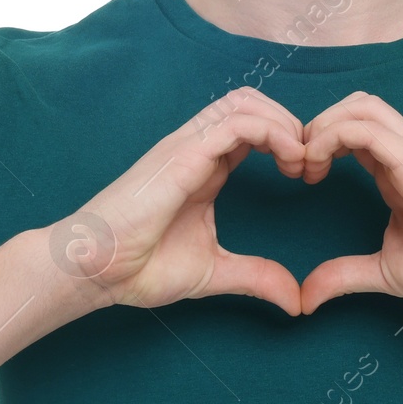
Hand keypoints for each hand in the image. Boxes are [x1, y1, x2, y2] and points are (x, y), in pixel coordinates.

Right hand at [47, 87, 306, 314]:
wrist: (93, 269)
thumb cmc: (138, 266)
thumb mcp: (213, 272)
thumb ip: (256, 277)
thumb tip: (296, 301)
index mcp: (205, 167)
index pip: (252, 128)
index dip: (287, 141)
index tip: (308, 176)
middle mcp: (197, 148)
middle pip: (253, 103)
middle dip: (291, 123)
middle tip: (310, 165)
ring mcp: (188, 146)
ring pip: (246, 102)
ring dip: (284, 123)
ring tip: (300, 161)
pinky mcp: (182, 154)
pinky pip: (236, 123)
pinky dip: (271, 132)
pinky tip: (289, 160)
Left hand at [297, 91, 402, 316]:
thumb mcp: (384, 273)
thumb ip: (343, 276)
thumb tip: (304, 298)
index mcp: (398, 173)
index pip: (355, 130)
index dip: (319, 142)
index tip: (300, 177)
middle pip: (357, 105)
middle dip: (318, 124)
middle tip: (298, 165)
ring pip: (363, 107)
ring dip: (323, 126)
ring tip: (307, 165)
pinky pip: (368, 129)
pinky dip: (333, 137)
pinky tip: (318, 168)